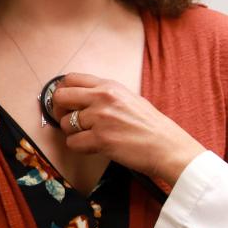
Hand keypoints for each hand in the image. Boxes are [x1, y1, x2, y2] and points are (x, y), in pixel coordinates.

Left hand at [52, 73, 205, 186]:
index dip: (64, 91)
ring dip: (73, 133)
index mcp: (110, 86)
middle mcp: (103, 98)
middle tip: (69, 121)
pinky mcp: (101, 139)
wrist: (168, 147)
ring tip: (90, 137)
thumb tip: (82, 99)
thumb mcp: (130, 99)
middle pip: (61, 97)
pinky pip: (72, 143)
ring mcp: (100, 118)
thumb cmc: (152, 127)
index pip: (71, 79)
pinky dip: (80, 148)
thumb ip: (106, 96)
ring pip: (65, 123)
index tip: (67, 102)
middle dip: (60, 111)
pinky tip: (94, 147)